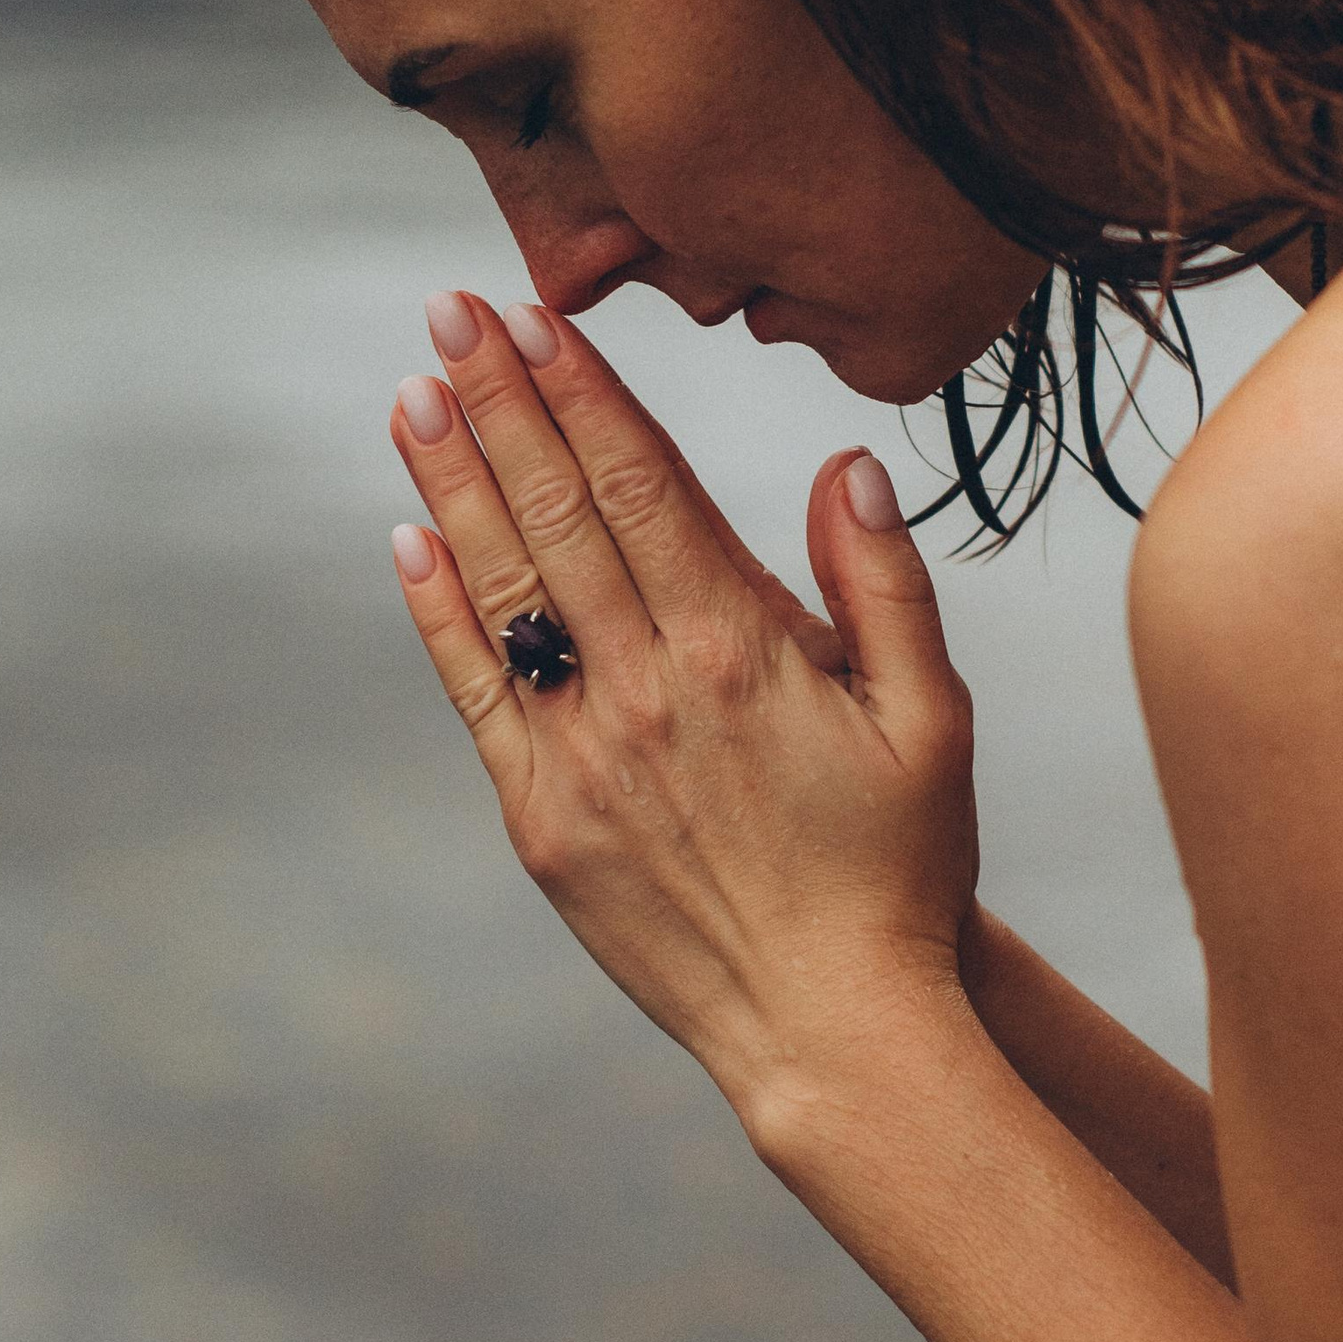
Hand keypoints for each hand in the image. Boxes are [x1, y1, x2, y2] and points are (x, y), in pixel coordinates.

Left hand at [389, 289, 981, 1146]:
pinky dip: (439, 612)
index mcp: (740, 649)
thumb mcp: (932, 717)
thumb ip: (887, 581)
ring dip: (453, 482)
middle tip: (449, 311)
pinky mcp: (541, 821)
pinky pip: (478, 693)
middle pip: (558, 511)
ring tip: (413, 393)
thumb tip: (845, 462)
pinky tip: (410, 538)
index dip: (580, 390)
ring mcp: (584, 756)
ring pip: (504, 588)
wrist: (836, 1030)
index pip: (640, 483)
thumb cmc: (899, 864)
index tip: (533, 316)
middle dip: (500, 400)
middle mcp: (648, 688)